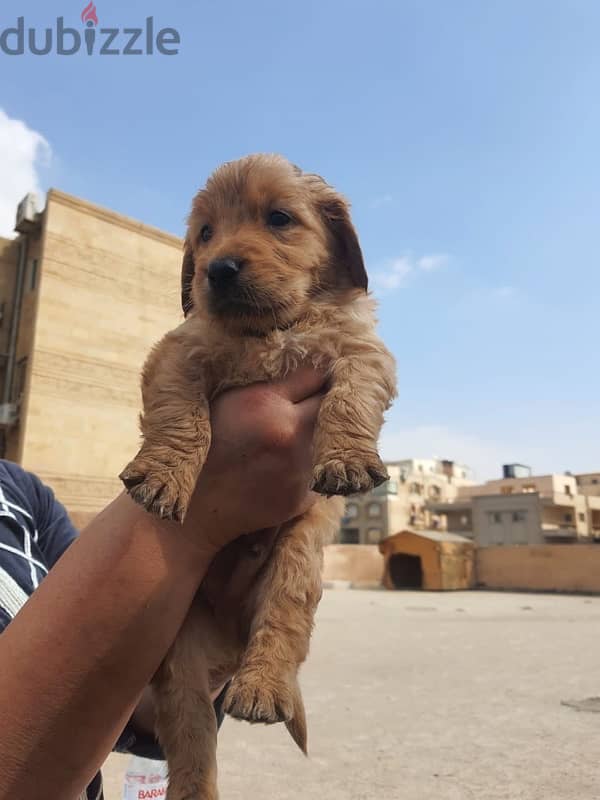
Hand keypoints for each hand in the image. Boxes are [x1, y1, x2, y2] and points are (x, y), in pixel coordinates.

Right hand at [181, 367, 325, 556]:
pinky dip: (311, 464)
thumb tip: (309, 364)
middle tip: (317, 400)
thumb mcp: (227, 402)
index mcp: (264, 403)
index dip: (316, 373)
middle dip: (325, 400)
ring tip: (293, 437)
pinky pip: (321, 469)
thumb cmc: (206, 447)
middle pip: (330, 404)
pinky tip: (285, 467)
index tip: (317, 374)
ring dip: (320, 434)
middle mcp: (288, 433)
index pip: (314, 374)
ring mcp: (300, 467)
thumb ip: (265, 384)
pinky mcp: (305, 495)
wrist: (196, 509)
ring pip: (330, 438)